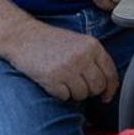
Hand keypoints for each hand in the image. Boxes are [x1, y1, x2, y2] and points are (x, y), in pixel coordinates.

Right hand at [6, 21, 120, 102]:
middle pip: (98, 87)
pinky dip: (59, 94)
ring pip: (82, 95)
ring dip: (73, 93)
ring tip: (63, 80)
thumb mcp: (78, 43)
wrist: (23, 37)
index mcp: (93, 46)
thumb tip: (108, 86)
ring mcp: (68, 68)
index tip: (106, 97)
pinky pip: (65, 97)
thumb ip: (94, 59)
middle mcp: (83, 57)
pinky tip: (53, 81)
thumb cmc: (51, 42)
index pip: (110, 73)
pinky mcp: (53, 79)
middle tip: (77, 85)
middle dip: (90, 91)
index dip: (110, 89)